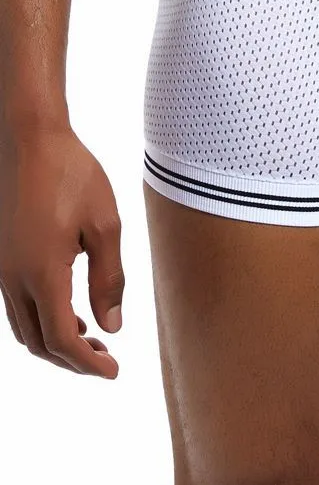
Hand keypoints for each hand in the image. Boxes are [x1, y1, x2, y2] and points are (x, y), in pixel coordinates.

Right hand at [0, 125, 123, 375]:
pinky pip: (17, 305)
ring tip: (93, 338)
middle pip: (38, 342)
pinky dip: (43, 319)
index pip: (61, 339)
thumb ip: (109, 279)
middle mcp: (13, 278)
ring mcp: (2, 268)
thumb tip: (112, 326)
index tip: (114, 372)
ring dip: (55, 340)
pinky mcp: (2, 256)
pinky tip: (71, 309)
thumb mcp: (105, 225)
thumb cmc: (73, 175)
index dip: (87, 363)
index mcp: (42, 273)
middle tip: (107, 361)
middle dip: (71, 359)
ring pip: (24, 326)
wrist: (30, 139)